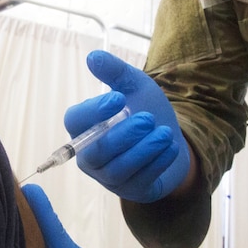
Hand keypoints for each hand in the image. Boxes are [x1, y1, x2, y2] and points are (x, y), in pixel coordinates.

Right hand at [65, 49, 190, 201]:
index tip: (118, 98)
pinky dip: (157, 162)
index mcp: (84, 127)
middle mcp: (91, 156)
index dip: (94, 111)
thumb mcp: (133, 85)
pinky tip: (171, 147)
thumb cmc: (144, 109)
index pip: (75, 121)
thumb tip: (93, 57)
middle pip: (97, 152)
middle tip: (148, 118)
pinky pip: (140, 181)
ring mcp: (110, 177)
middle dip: (123, 135)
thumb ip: (114, 71)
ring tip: (165, 132)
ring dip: (144, 150)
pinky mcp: (132, 191)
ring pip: (119, 169)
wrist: (170, 137)